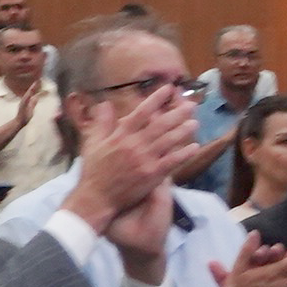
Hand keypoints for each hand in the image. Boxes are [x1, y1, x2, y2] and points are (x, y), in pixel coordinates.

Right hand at [71, 99, 186, 235]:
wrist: (96, 198)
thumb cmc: (94, 171)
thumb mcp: (92, 143)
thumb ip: (101, 123)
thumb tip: (105, 103)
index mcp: (120, 136)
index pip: (141, 113)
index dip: (155, 99)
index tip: (168, 89)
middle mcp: (134, 145)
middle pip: (160, 125)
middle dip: (177, 113)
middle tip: (192, 104)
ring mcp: (144, 160)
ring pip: (168, 141)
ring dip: (183, 131)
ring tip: (195, 122)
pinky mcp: (152, 175)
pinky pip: (171, 161)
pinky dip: (184, 154)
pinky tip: (195, 147)